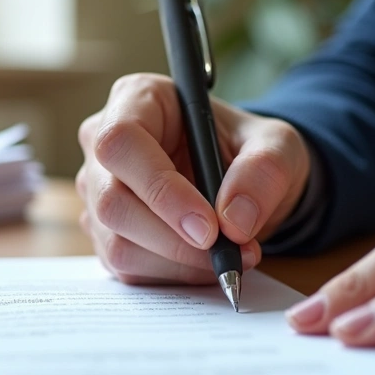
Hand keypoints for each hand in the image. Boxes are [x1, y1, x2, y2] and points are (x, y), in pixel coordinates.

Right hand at [76, 73, 311, 284]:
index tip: (208, 226)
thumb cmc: (248, 148)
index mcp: (136, 99)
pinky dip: (172, 275)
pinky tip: (205, 262)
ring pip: (116, 242)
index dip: (159, 188)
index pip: (121, 142)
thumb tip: (234, 221)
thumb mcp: (277, 144)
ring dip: (178, 263)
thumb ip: (264, 170)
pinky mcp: (105, 232)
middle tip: (228, 251)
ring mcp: (97, 191)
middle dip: (172, 238)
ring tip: (231, 256)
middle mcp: (101, 144)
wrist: (241, 181)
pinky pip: (126, 268)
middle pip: (112, 200)